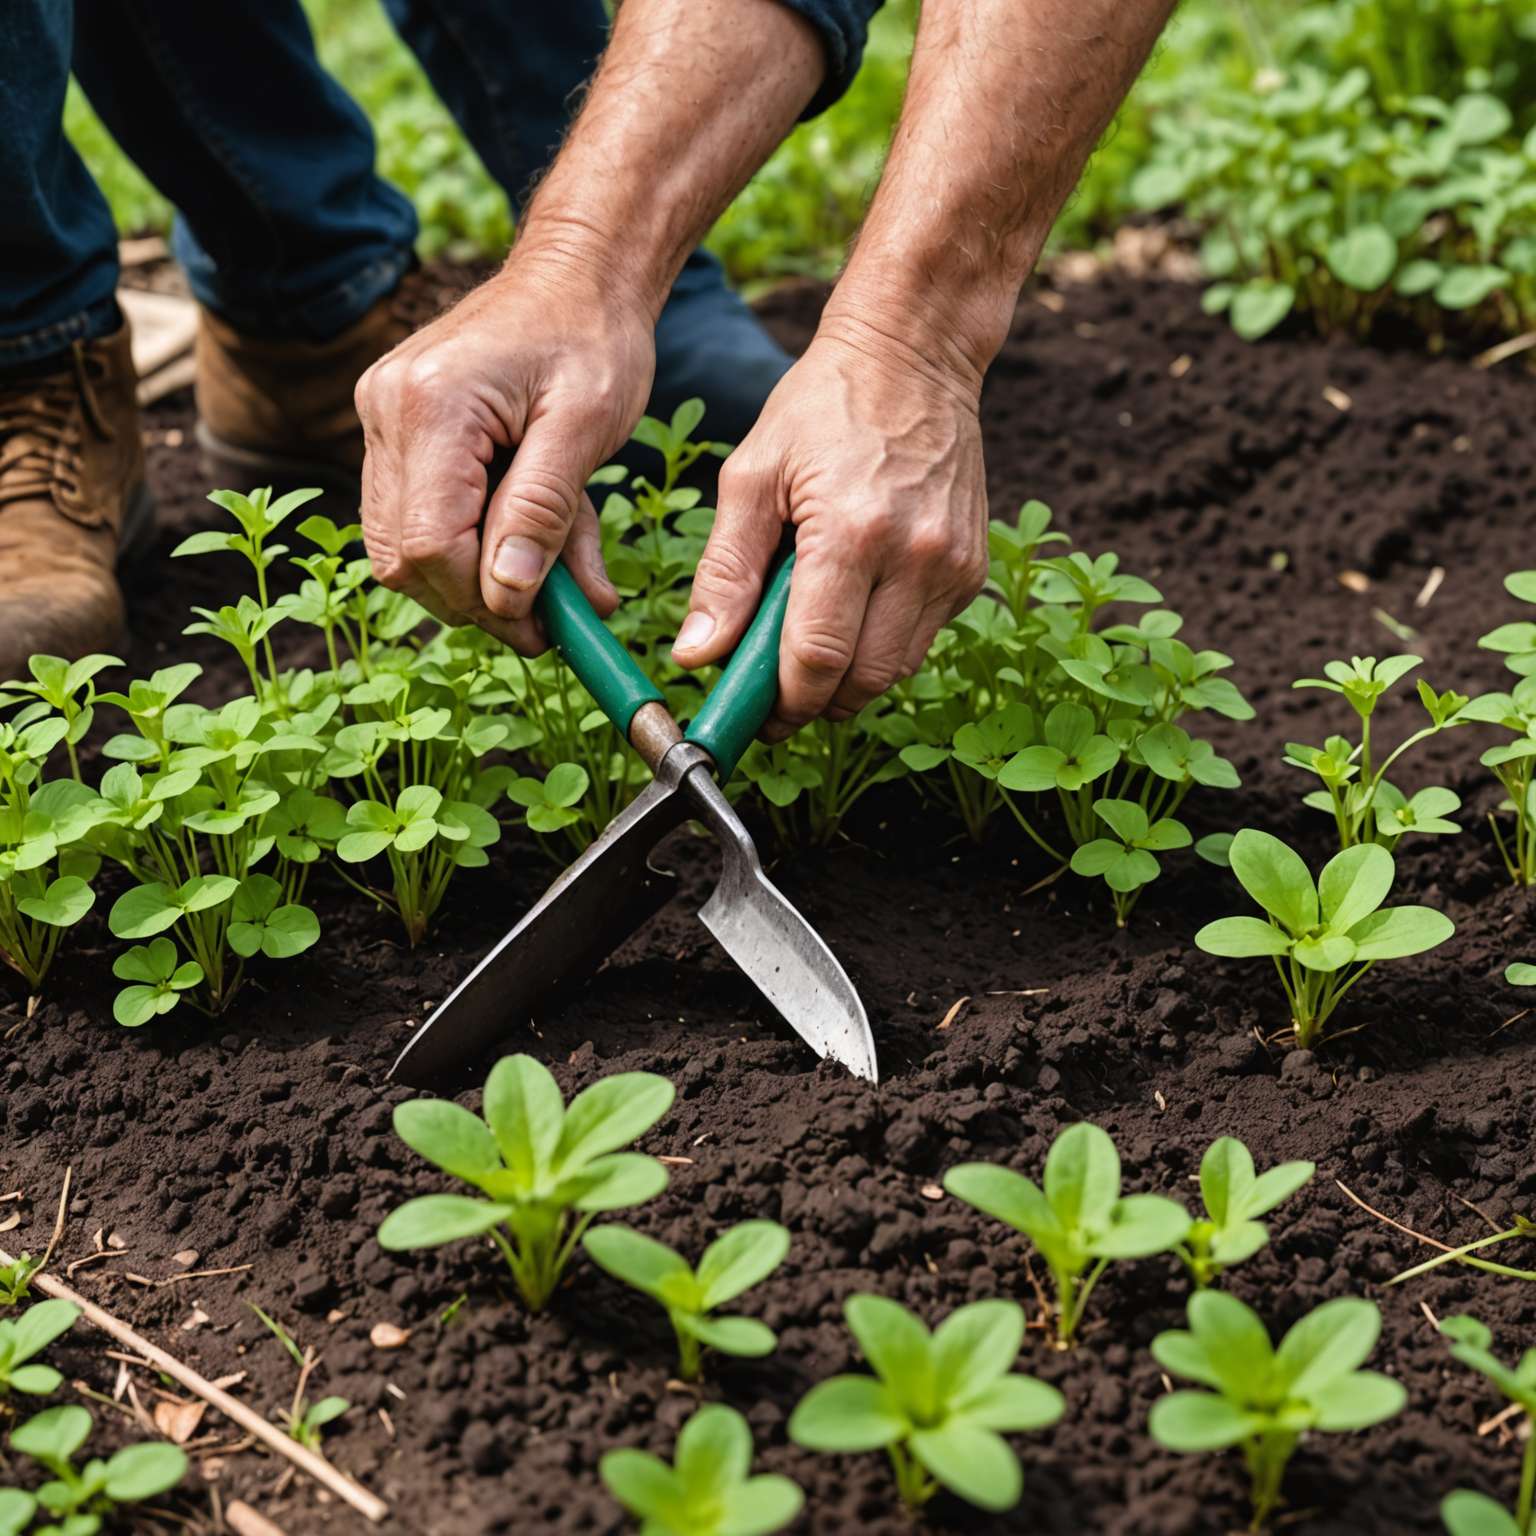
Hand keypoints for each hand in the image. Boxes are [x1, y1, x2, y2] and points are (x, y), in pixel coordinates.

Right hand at [356, 252, 655, 652]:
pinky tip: (526, 539)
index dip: (485, 600)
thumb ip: (544, 512)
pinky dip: (469, 547)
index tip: (546, 628)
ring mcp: (382, 419)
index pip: (430, 544)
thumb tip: (507, 597)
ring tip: (549, 574)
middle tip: (552, 617)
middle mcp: (386, 410)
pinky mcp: (395, 430)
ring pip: (400, 547)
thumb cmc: (592, 338)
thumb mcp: (585, 427)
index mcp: (431, 405)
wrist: (576, 274)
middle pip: (404, 557)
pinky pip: (412, 517)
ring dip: (473, 580)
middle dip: (477, 601)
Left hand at [671, 323, 988, 736]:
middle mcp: (915, 557)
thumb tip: (697, 656)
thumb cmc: (822, 407)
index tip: (751, 714)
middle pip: (861, 682)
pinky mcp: (971, 570)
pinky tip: (852, 609)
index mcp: (852, 532)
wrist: (914, 355)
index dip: (779, 703)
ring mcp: (952, 566)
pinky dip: (882, 645)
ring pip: (895, 671)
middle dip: (812, 701)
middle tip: (773, 691)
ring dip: (848, 680)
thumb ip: (724, 573)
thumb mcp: (751, 477)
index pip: (816, 658)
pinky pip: (921, 640)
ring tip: (808, 647)